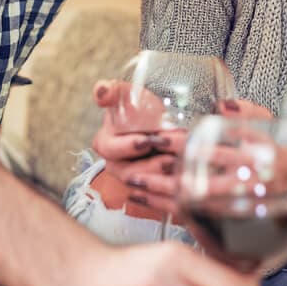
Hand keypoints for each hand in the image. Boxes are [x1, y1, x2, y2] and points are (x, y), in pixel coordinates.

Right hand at [91, 79, 185, 216]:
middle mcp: (117, 164)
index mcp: (106, 143)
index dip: (126, 147)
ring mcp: (134, 178)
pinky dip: (171, 187)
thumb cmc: (140, 106)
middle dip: (149, 166)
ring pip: (144, 185)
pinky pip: (158, 195)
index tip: (145, 140)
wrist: (162, 118)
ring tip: (179, 164)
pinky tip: (185, 176)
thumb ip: (112, 90)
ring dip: (162, 176)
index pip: (109, 149)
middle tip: (169, 157)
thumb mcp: (127, 94)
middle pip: (127, 173)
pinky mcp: (151, 187)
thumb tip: (101, 91)